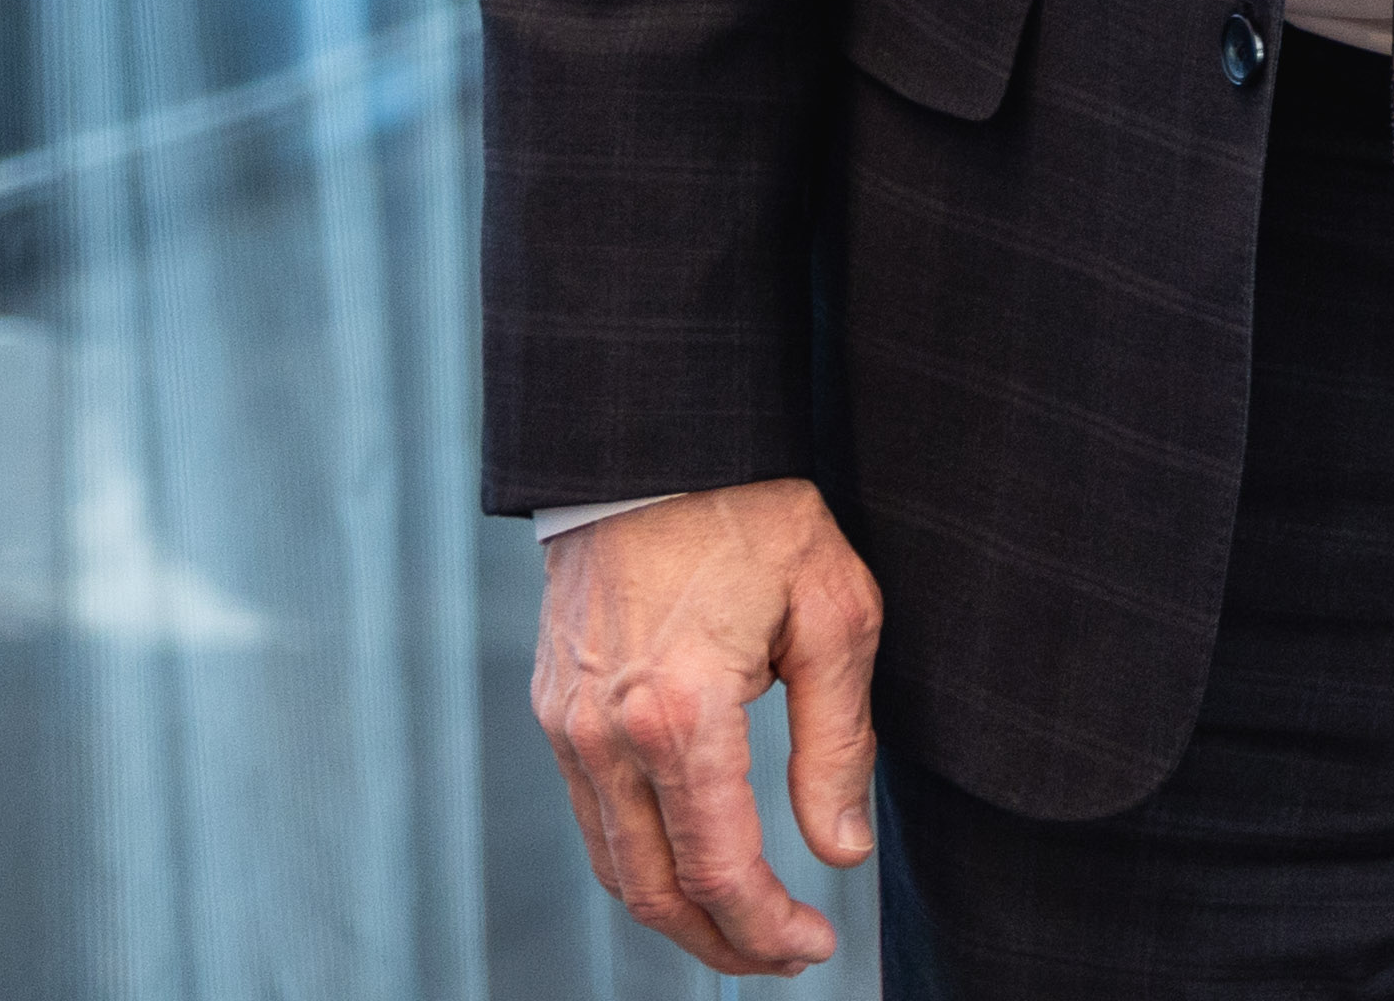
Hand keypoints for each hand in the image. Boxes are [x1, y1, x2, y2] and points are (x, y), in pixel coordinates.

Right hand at [531, 479, 883, 973]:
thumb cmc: (756, 513)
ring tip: (744, 926)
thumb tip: (840, 851)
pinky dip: (639, 860)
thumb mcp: (834, 613)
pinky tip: (691, 861)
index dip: (769, 927)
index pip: (721, 869)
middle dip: (721, 943)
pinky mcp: (553, 710)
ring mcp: (566, 725)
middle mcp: (606, 734)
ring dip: (676, 912)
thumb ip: (838, 743)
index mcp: (680, 715)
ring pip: (613, 864)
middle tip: (783, 955)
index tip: (815, 945)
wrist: (655, 443)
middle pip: (654, 891)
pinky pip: (591, 816)